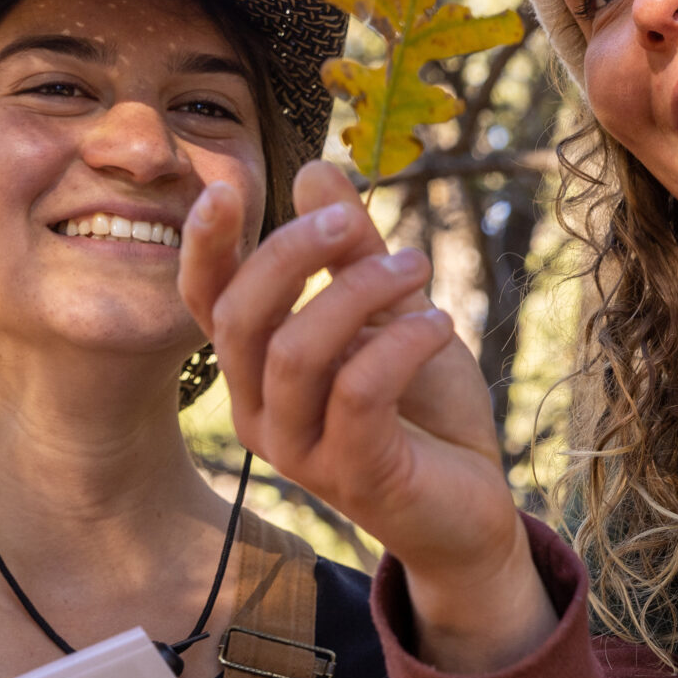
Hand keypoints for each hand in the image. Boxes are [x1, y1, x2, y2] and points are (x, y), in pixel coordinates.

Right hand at [179, 162, 557, 671]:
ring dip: (357, 293)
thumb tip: (315, 170)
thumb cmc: (423, 410)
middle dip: (289, 255)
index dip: (206, 246)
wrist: (471, 508)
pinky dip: (399, 344)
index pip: (207, 302)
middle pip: (240, 319)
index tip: (225, 185)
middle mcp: (260, 412)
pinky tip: (441, 322)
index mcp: (256, 370)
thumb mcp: (390, 312)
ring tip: (416, 264)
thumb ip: (351, 249)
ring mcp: (299, 450)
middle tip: (352, 222)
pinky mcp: (351, 476)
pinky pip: (356, 393)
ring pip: (295, 353)